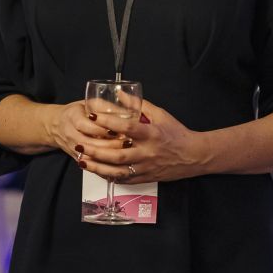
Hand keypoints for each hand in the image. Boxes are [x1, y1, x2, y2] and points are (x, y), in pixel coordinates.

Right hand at [44, 100, 121, 164]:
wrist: (57, 126)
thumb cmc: (78, 112)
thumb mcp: (89, 103)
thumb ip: (106, 107)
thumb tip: (128, 111)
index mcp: (73, 117)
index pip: (87, 126)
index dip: (104, 129)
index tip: (120, 130)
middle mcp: (70, 134)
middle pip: (90, 144)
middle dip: (110, 145)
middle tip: (128, 143)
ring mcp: (72, 148)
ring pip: (90, 157)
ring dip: (108, 156)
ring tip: (125, 153)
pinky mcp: (76, 158)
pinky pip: (90, 166)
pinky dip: (103, 166)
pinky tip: (117, 164)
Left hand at [76, 99, 209, 183]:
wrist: (193, 156)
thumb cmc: (176, 133)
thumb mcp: (160, 114)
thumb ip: (139, 104)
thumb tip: (119, 93)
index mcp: (151, 133)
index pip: (127, 128)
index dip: (108, 122)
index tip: (92, 116)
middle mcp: (147, 152)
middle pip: (117, 154)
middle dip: (96, 151)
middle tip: (78, 145)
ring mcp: (146, 167)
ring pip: (118, 171)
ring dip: (98, 167)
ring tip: (82, 161)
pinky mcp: (146, 177)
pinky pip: (124, 180)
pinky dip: (109, 176)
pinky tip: (96, 171)